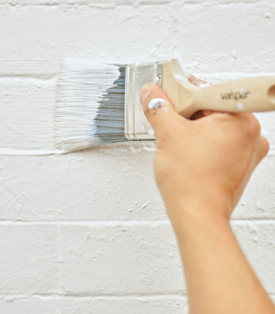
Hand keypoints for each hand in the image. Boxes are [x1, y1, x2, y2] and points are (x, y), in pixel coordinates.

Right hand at [140, 77, 268, 222]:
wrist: (197, 216)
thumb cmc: (192, 182)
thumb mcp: (168, 134)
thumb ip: (158, 107)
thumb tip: (150, 93)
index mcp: (242, 120)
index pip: (209, 92)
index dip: (183, 92)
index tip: (169, 93)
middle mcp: (251, 135)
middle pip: (212, 109)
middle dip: (187, 113)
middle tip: (170, 120)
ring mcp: (246, 152)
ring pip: (214, 127)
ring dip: (192, 129)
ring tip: (178, 142)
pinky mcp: (238, 166)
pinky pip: (218, 144)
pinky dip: (201, 143)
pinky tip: (188, 152)